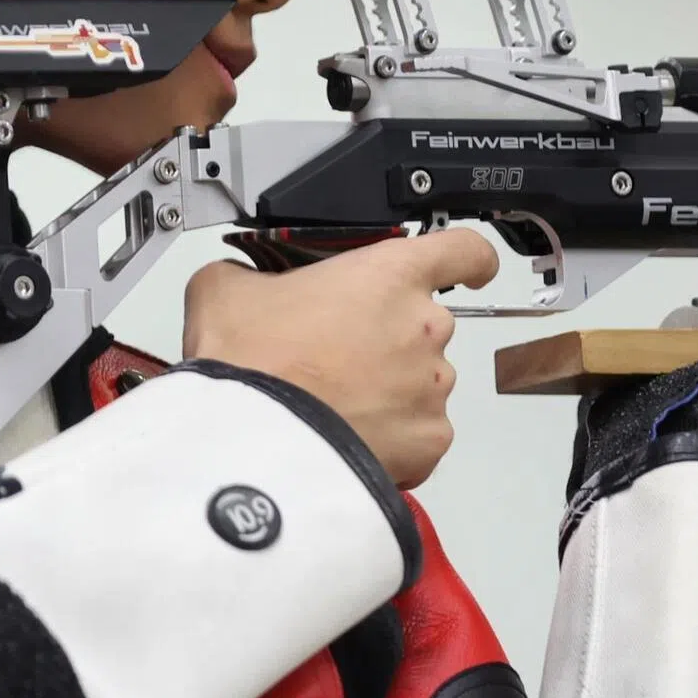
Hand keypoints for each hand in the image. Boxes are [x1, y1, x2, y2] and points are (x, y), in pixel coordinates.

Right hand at [181, 229, 498, 488]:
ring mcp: (433, 386)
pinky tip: (347, 437)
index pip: (464, 250)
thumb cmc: (251, 366)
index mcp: (391, 276)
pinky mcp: (429, 441)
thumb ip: (251, 274)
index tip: (470, 270)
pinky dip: (392, 440)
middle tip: (336, 359)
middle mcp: (426, 327)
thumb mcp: (227, 291)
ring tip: (332, 405)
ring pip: (420, 383)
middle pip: (425, 326)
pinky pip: (419, 435)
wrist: (249, 447)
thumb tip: (243, 285)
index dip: (469, 260)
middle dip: (388, 342)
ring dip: (389, 392)